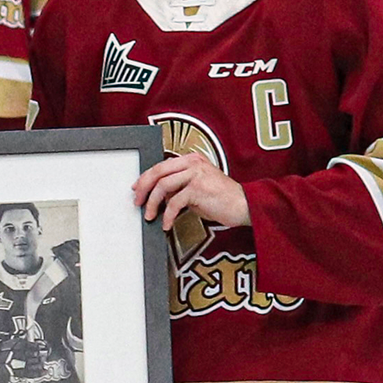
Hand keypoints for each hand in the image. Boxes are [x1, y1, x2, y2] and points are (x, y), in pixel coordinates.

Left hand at [132, 152, 248, 235]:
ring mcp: (196, 174)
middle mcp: (193, 164)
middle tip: (138, 202)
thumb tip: (159, 195)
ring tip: (150, 215)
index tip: (138, 189)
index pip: (161, 165)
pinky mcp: (198, 188)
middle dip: (143, 188)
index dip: (146, 177)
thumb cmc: (223, 199)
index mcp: (192, 160)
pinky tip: (166, 223)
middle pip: (158, 171)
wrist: (245, 205)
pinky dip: (167, 215)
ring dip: (152, 204)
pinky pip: (174, 202)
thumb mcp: (197, 187)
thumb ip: (179, 186)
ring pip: (162, 186)